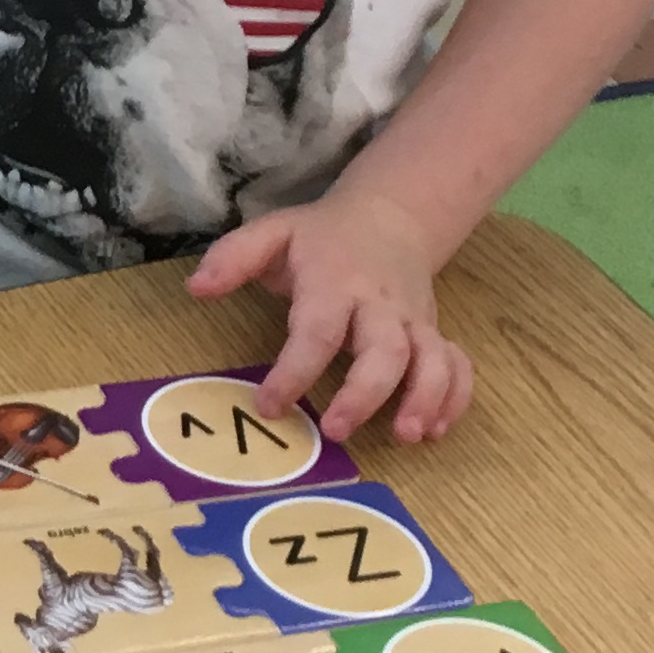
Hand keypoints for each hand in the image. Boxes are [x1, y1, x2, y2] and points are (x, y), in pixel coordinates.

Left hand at [185, 189, 474, 444]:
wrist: (390, 216)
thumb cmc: (321, 238)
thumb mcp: (273, 233)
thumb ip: (233, 258)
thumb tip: (196, 288)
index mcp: (335, 282)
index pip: (317, 330)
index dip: (294, 370)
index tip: (268, 405)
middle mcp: (380, 305)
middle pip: (386, 349)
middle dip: (365, 393)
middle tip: (336, 430)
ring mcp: (413, 321)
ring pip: (432, 359)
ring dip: (425, 397)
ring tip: (407, 436)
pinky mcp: (435, 333)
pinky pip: (457, 365)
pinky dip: (455, 397)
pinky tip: (436, 430)